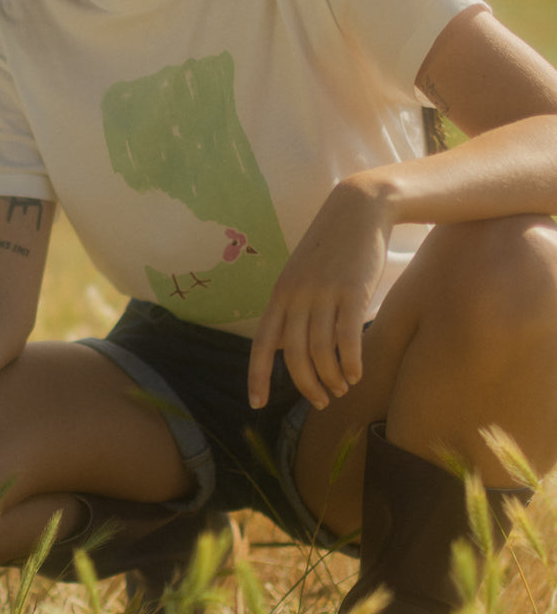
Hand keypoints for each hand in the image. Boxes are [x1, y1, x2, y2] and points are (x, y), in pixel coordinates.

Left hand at [248, 178, 392, 411]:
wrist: (358, 210)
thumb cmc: (330, 249)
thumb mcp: (299, 276)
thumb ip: (290, 310)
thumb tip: (283, 347)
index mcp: (279, 295)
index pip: (261, 343)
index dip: (256, 375)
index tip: (257, 403)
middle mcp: (296, 296)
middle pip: (294, 355)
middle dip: (306, 385)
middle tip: (321, 401)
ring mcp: (324, 293)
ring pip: (322, 351)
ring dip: (332, 377)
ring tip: (342, 388)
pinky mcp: (353, 291)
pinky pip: (348, 337)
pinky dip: (351, 362)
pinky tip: (357, 374)